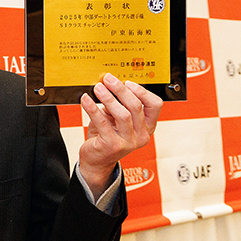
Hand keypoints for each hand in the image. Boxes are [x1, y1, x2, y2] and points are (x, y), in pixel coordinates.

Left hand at [78, 73, 161, 196]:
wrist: (96, 160)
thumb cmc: (107, 136)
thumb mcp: (117, 119)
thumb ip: (119, 104)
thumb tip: (110, 84)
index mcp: (147, 127)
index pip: (155, 105)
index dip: (142, 91)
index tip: (127, 82)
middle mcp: (141, 136)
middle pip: (136, 106)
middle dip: (121, 90)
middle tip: (108, 79)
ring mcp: (128, 142)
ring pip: (122, 114)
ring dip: (108, 98)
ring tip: (97, 88)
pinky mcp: (112, 145)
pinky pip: (102, 122)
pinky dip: (93, 108)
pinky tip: (86, 100)